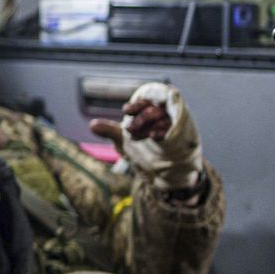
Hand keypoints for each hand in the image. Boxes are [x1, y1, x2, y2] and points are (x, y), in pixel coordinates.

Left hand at [88, 83, 202, 190]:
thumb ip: (110, 130)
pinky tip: (154, 136)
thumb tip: (92, 125)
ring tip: (138, 136)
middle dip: (141, 118)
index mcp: (151, 110)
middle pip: (155, 109)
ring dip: (149, 125)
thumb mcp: (123, 139)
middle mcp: (165, 115)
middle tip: (129, 129)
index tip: (125, 111)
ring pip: (164, 119)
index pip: (146, 101)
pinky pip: (174, 130)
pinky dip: (163, 131)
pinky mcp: (182, 137)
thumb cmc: (143, 149)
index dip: (136, 106)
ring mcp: (174, 126)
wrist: (163, 173)